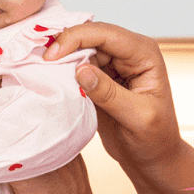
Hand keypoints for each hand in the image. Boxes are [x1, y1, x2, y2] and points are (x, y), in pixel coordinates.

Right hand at [46, 21, 193, 193]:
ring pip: (81, 48)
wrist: (152, 158)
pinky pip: (77, 65)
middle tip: (39, 61)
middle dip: (64, 45)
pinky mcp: (101, 77)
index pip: (107, 35)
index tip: (51, 56)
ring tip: (40, 68)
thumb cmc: (154, 140)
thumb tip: (81, 70)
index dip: (77, 39)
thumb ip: (109, 94)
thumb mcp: (136, 118)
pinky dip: (62, 70)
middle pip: (90, 36)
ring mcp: (114, 63)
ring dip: (61, 57)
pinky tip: (48, 77)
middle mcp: (130, 52)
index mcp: (145, 55)